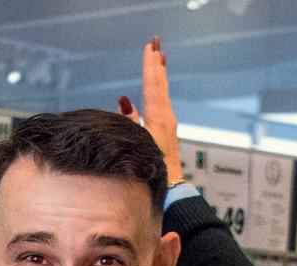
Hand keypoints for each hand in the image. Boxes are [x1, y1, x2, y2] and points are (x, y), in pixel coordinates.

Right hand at [118, 38, 183, 185]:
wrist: (171, 190)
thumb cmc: (154, 170)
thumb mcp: (138, 144)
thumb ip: (129, 122)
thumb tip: (125, 102)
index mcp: (159, 120)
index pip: (153, 87)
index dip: (149, 67)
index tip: (149, 49)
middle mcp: (166, 119)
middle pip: (160, 85)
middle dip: (156, 64)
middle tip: (156, 43)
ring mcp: (168, 125)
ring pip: (161, 93)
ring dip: (158, 74)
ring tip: (158, 57)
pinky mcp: (166, 132)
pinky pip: (161, 103)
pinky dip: (158, 89)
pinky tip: (154, 88)